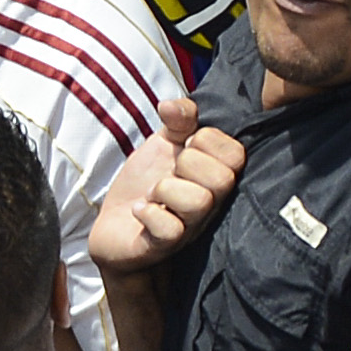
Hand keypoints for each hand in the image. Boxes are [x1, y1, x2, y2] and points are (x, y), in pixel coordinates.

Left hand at [91, 95, 239, 278]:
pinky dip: (149, 213)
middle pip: (222, 178)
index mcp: (215, 175)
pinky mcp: (164, 245)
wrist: (114, 226)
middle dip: (188, 164)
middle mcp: (211, 204)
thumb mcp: (163, 144)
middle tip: (170, 171)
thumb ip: (177, 120)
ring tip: (152, 193)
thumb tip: (170, 104)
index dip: (207, 140)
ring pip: (199, 202)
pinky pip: (170, 230)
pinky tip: (139, 209)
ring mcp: (190, 227)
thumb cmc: (145, 183)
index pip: (235, 153)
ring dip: (166, 189)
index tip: (184, 146)